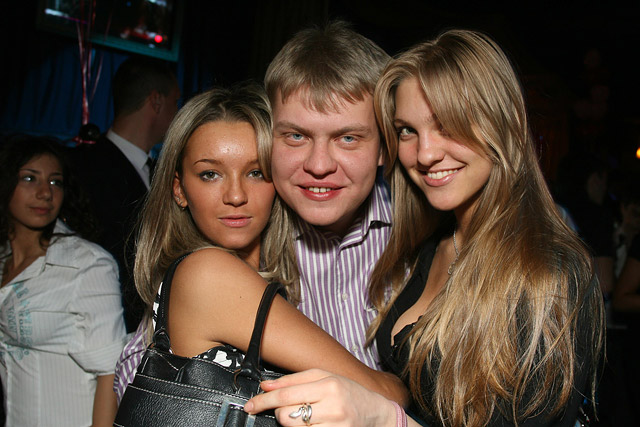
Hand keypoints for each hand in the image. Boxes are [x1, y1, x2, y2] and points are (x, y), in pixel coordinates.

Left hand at [244, 369, 397, 425]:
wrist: (377, 414)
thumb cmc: (349, 393)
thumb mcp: (325, 377)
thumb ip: (294, 380)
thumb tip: (266, 385)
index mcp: (329, 386)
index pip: (286, 394)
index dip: (264, 401)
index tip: (251, 405)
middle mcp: (333, 407)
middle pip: (287, 415)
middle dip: (281, 413)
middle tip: (291, 409)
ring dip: (292, 424)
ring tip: (305, 417)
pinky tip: (313, 424)